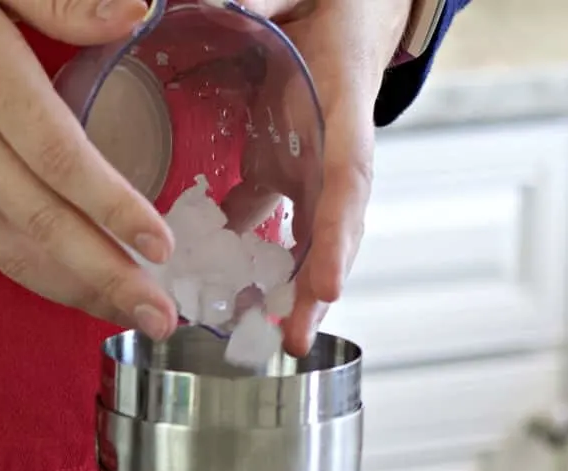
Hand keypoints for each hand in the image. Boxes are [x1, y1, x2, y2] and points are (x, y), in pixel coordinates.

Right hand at [0, 0, 178, 336]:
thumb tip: (137, 10)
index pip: (62, 160)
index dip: (114, 209)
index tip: (162, 248)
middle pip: (45, 227)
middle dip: (108, 278)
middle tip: (161, 318)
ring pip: (12, 252)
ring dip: (73, 292)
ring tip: (125, 318)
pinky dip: (28, 273)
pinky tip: (67, 289)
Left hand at [241, 0, 411, 353]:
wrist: (348, 8)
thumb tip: (225, 0)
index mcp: (343, 108)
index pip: (346, 182)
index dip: (337, 237)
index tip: (329, 286)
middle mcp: (332, 151)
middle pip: (333, 232)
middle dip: (316, 289)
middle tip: (294, 340)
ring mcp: (309, 168)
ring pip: (303, 239)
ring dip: (287, 289)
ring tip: (263, 336)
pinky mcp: (283, 170)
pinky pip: (267, 222)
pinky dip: (247, 257)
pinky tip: (219, 287)